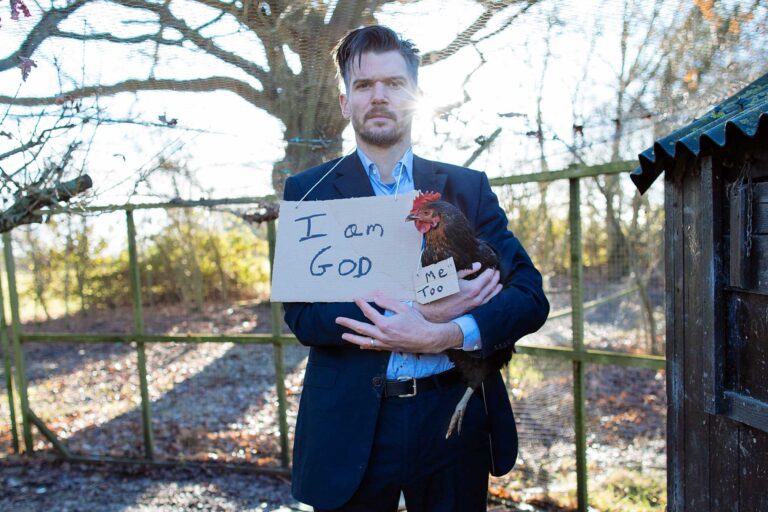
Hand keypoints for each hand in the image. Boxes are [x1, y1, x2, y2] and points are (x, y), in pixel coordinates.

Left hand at [335, 296, 462, 353]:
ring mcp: (384, 343)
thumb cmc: (417, 322)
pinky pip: (373, 348)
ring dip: (353, 338)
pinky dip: (365, 346)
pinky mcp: (388, 348)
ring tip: (343, 335)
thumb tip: (376, 298)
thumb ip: (388, 303)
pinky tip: (360, 345)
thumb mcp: (404, 308)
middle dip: (348, 323)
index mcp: (385, 324)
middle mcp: (382, 335)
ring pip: (364, 341)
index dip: (361, 304)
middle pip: (361, 328)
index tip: (356, 298)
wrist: (427, 339)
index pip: (369, 312)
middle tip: (338, 320)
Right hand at [415, 262, 501, 323]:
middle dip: (495, 277)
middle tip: (497, 271)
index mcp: (473, 288)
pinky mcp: (473, 308)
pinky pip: (486, 301)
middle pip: (491, 285)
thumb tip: (478, 265)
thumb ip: (466, 270)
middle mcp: (477, 297)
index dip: (491, 270)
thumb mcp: (452, 276)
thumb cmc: (441, 292)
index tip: (492, 266)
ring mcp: (476, 304)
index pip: (487, 277)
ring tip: (499, 282)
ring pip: (491, 295)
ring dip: (496, 287)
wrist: (435, 310)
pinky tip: (492, 293)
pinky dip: (492, 296)